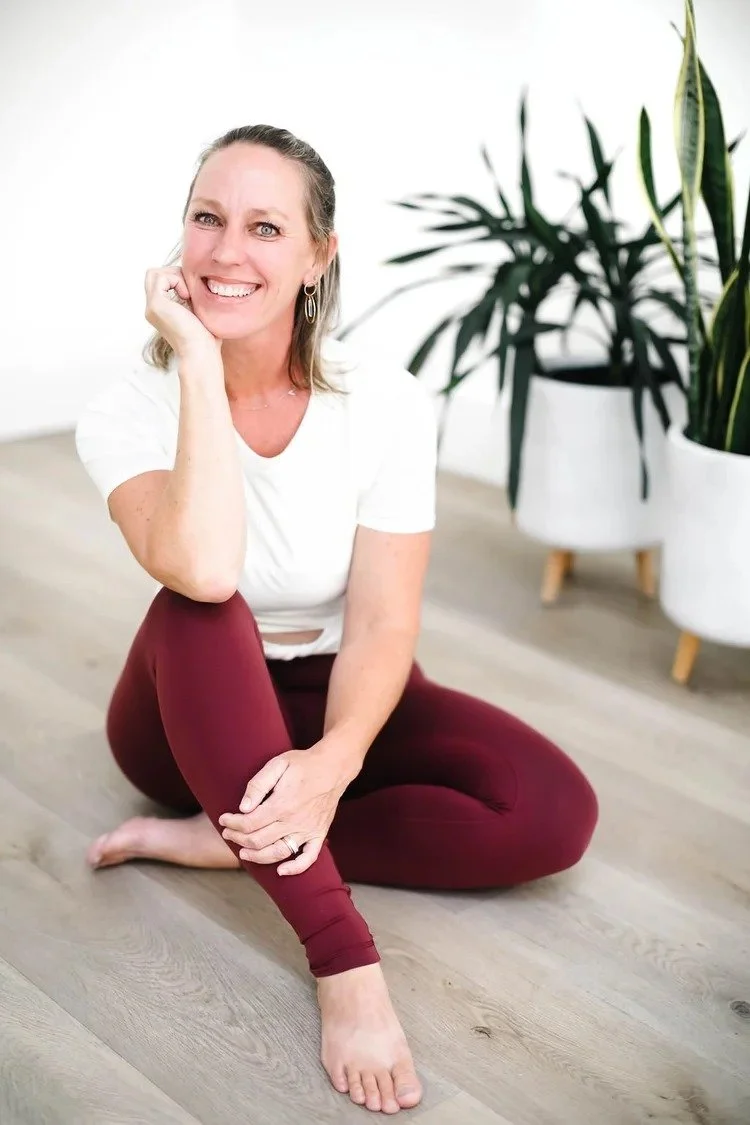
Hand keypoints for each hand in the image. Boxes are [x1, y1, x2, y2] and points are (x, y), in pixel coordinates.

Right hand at [144, 266, 219, 360]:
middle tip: (190, 289)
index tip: (193, 293)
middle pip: (154, 275)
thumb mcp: (198, 311)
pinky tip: (187, 296)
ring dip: (175, 276)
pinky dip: (176, 280)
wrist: (202, 353)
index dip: (177, 278)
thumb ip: (192, 296)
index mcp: (161, 310)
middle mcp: (152, 309)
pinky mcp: (156, 305)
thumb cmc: (206, 337)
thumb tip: (200, 278)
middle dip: (174, 273)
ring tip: (188, 294)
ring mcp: (151, 307)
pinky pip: (160, 277)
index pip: (160, 281)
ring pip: (154, 273)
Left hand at [218, 746, 350, 875]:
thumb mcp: (277, 764)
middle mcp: (294, 821)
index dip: (232, 823)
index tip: (224, 819)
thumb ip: (258, 785)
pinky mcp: (318, 835)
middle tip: (228, 833)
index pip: (249, 823)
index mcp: (282, 804)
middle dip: (238, 839)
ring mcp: (307, 830)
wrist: (333, 767)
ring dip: (257, 857)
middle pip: (259, 840)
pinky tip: (281, 871)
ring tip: (244, 853)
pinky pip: (308, 858)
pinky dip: (295, 868)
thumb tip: (243, 807)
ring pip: (278, 853)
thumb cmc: (303, 764)